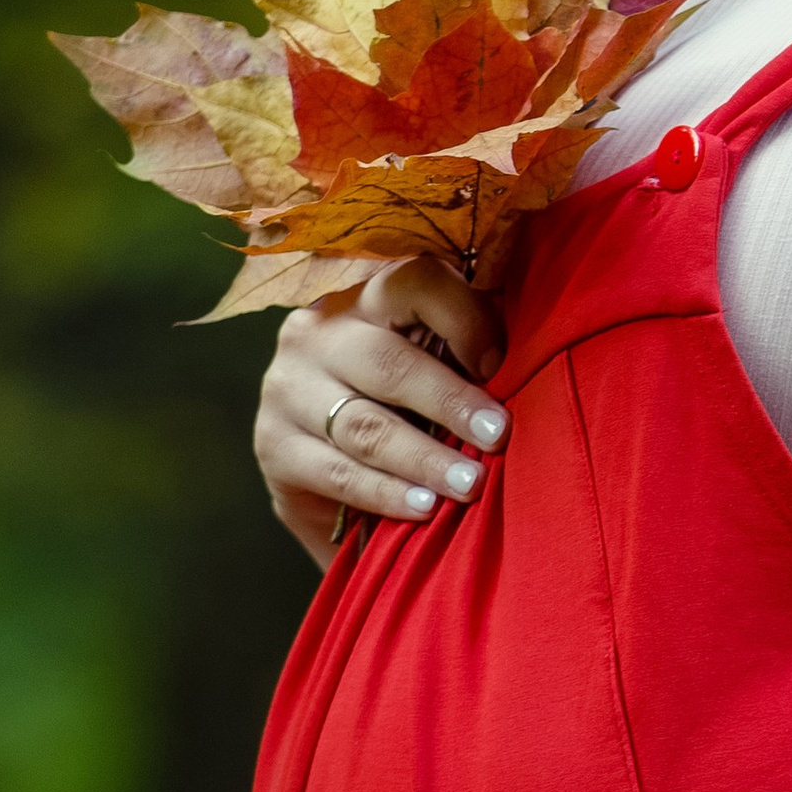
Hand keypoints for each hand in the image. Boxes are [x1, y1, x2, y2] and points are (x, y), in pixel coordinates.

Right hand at [252, 259, 506, 566]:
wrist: (326, 461)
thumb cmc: (404, 403)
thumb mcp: (433, 364)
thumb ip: (464, 353)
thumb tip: (518, 366)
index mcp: (365, 297)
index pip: (413, 283)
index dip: (462, 319)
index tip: (499, 366)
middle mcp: (317, 332)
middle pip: (388, 363)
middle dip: (450, 402)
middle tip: (497, 437)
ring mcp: (286, 388)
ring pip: (363, 425)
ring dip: (422, 459)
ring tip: (468, 484)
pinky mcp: (273, 445)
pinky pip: (338, 472)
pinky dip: (385, 493)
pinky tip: (423, 508)